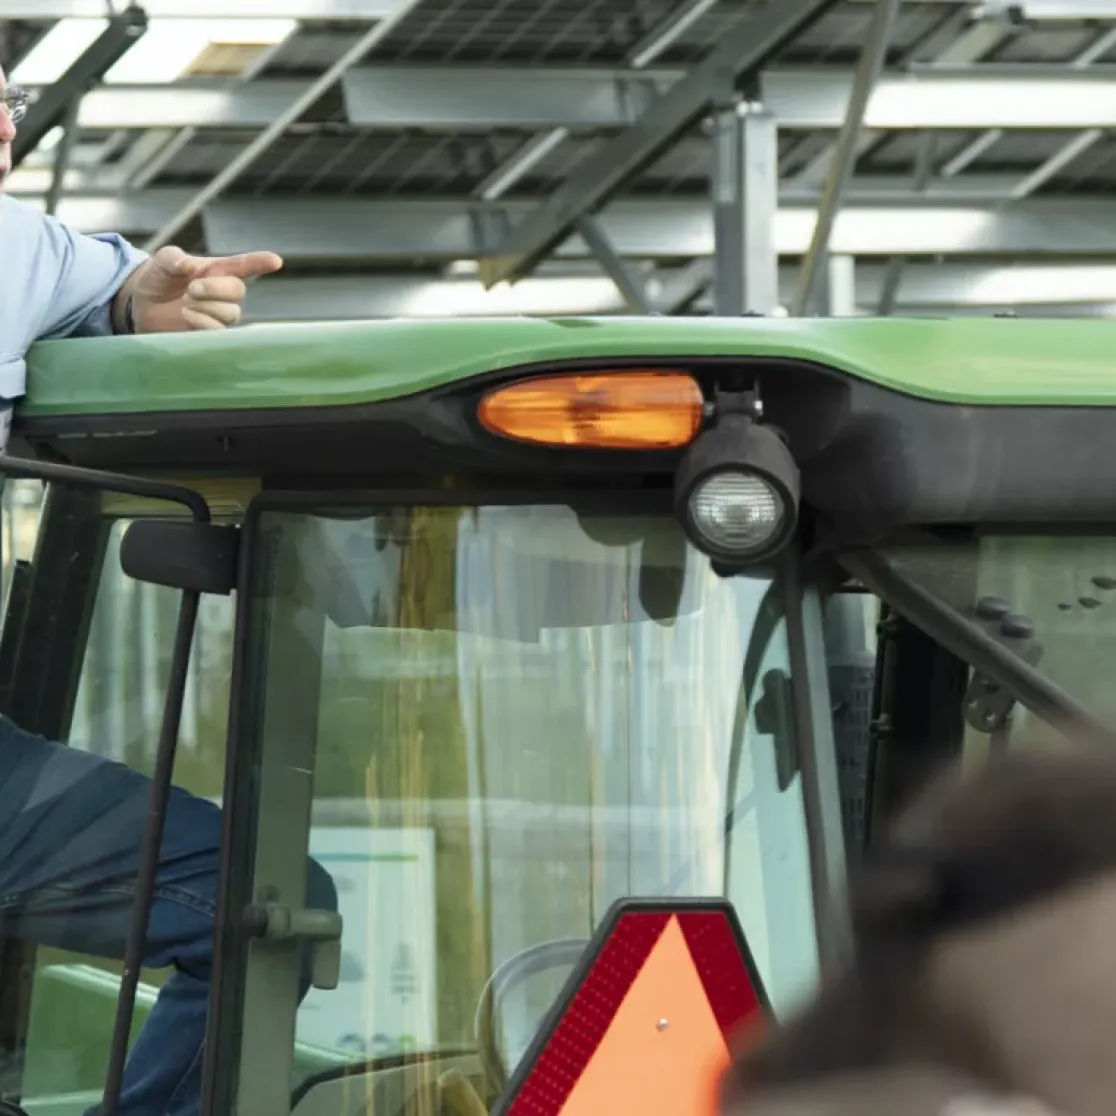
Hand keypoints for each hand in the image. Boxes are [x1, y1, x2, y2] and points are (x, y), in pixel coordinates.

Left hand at [126, 245, 283, 332]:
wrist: (143, 304)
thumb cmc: (159, 278)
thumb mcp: (164, 260)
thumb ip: (176, 259)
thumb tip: (192, 268)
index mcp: (218, 270)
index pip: (245, 266)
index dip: (260, 263)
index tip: (275, 261)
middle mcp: (224, 292)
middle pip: (238, 291)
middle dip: (216, 289)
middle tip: (192, 288)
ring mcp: (220, 314)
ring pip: (230, 313)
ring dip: (206, 307)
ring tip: (185, 305)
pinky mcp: (211, 333)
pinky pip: (220, 331)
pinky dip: (203, 322)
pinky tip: (187, 315)